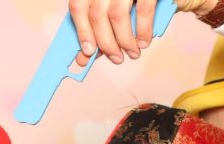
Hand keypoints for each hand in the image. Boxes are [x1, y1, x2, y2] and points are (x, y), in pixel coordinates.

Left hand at [67, 0, 218, 65]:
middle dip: (106, 42)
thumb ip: (100, 34)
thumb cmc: (139, 5)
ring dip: (124, 40)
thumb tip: (83, 58)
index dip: (82, 30)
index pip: (78, 6)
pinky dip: (143, 30)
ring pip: (116, 14)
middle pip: (96, 13)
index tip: (88, 52)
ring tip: (133, 53)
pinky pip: (142, 9)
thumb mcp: (117, 18)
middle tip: (116, 59)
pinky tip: (144, 42)